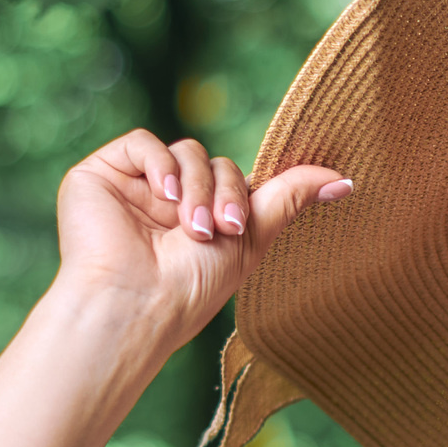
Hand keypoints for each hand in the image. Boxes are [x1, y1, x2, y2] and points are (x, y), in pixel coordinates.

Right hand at [50, 128, 351, 345]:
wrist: (135, 303)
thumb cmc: (191, 287)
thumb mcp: (251, 240)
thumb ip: (290, 199)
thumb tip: (345, 180)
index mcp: (202, 219)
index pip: (234, 183)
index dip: (244, 194)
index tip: (252, 217)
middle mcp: (168, 203)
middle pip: (215, 164)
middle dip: (226, 194)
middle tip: (220, 230)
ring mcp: (134, 188)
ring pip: (186, 153)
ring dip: (197, 187)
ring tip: (191, 228)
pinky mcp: (101, 175)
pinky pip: (143, 143)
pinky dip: (160, 164)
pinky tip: (164, 197)